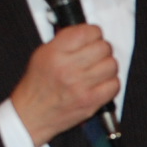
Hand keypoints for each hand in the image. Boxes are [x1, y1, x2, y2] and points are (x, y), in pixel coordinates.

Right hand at [8, 24, 118, 146]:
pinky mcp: (91, 102)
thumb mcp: (42, 54)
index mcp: (55, 53)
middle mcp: (68, 68)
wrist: (32, 115)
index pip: (87, 32)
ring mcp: (81, 86)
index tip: (92, 38)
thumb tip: (87, 33)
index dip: (93, 33)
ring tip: (98, 69)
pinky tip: (100, 83)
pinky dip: (110, 82)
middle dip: (101, 49)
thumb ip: (65, 41)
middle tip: (95, 55)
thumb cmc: (37, 85)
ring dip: (107, 65)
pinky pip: (114, 85)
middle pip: (103, 47)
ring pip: (112, 65)